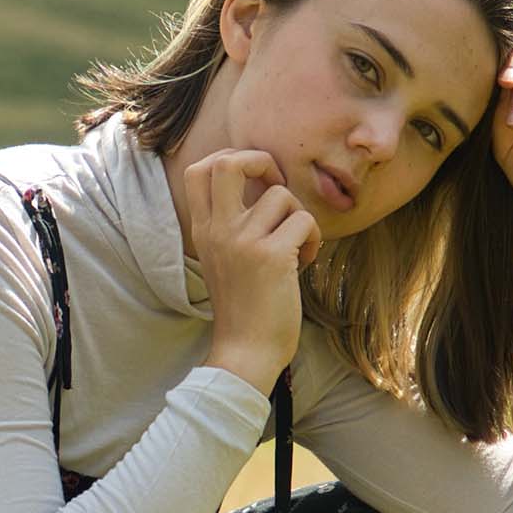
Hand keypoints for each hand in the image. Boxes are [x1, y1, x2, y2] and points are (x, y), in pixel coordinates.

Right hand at [177, 147, 315, 388]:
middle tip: (276, 186)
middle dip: (260, 160)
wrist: (246, 353)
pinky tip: (303, 261)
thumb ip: (232, 226)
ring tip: (296, 245)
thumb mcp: (224, 260)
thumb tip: (267, 189)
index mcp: (203, 231)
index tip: (253, 182)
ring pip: (281, 194)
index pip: (199, 170)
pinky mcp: (271, 257)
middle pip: (228, 162)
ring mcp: (242, 242)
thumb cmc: (244, 309)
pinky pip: (303, 220)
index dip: (230, 159)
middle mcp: (217, 231)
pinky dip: (312, 238)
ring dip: (298, 215)